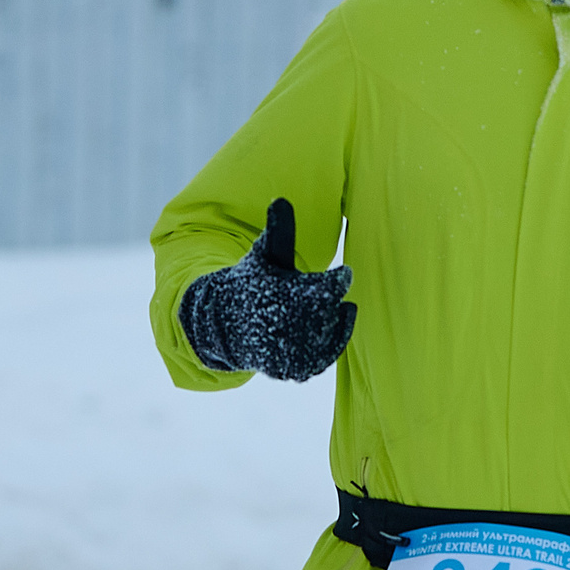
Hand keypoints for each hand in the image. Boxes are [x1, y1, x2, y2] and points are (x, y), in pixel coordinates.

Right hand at [178, 199, 356, 381]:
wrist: (226, 325)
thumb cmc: (253, 281)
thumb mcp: (265, 254)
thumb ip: (279, 230)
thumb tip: (281, 199)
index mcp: (284, 295)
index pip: (330, 287)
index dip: (339, 279)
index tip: (342, 274)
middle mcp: (288, 328)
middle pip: (331, 311)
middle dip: (329, 302)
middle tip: (322, 294)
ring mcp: (291, 352)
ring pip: (330, 335)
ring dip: (331, 322)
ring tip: (319, 309)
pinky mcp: (294, 370)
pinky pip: (325, 357)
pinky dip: (331, 342)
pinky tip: (330, 324)